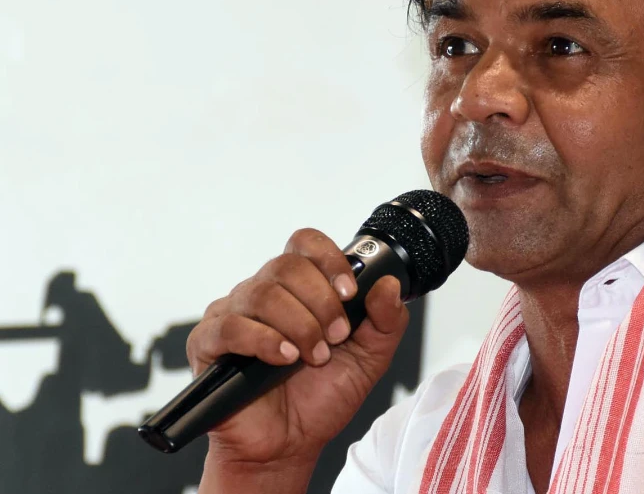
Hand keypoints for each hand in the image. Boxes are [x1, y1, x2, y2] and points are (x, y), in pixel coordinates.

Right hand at [186, 228, 409, 468]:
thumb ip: (386, 321)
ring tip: (313, 356)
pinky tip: (284, 358)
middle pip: (286, 266)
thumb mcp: (371, 359)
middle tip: (336, 336)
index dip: (329, 260)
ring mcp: (232, 315)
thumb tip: (389, 284)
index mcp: (299, 288)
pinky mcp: (208, 344)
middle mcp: (263, 293)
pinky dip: (263, 340)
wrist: (290, 445)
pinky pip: (230, 325)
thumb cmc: (321, 398)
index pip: (305, 244)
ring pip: (261, 293)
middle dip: (321, 301)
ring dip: (298, 325)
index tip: (350, 292)